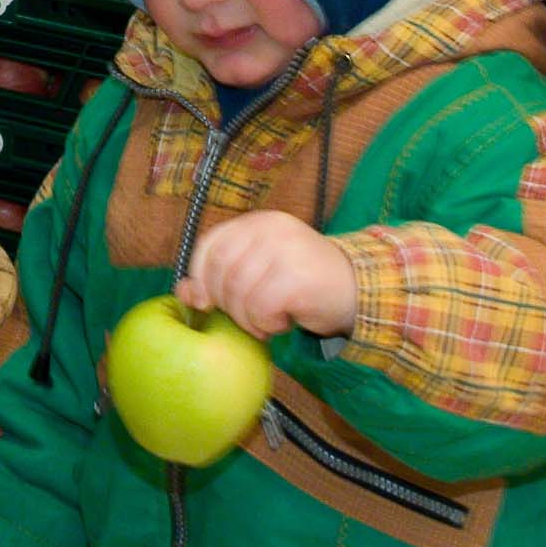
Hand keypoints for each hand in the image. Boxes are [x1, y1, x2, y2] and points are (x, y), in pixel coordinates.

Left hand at [179, 210, 357, 339]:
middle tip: (246, 317)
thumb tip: (184, 293)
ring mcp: (285, 250)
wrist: (360, 289)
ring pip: (238, 291)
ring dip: (248, 318)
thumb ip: (225, 276)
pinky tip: (282, 322)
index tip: (206, 302)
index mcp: (258, 223)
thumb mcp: (262, 271)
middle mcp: (270, 229)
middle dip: (225, 303)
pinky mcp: (297, 277)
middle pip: (220, 270)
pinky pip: (261, 307)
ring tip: (266, 322)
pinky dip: (265, 323)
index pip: (210, 244)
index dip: (200, 276)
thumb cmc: (305, 283)